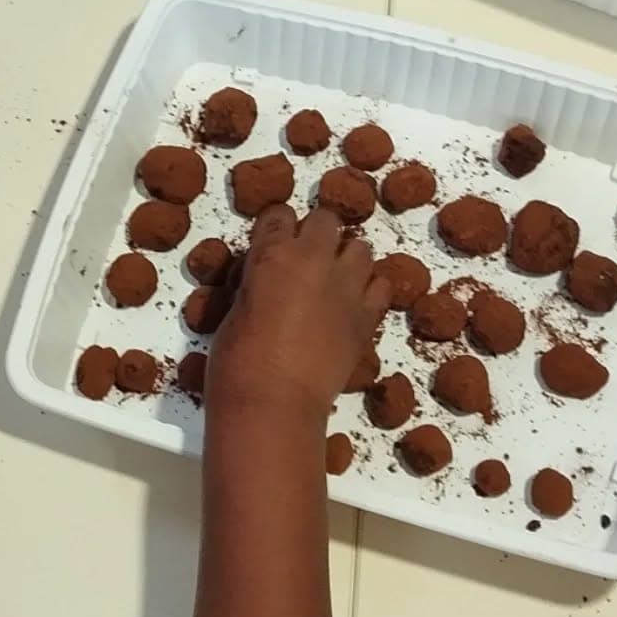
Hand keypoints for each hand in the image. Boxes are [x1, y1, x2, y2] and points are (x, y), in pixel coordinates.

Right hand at [209, 206, 390, 421]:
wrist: (275, 401)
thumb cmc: (237, 361)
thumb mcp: (235, 309)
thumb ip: (256, 283)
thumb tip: (264, 279)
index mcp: (272, 254)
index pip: (279, 214)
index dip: (276, 228)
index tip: (273, 243)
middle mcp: (314, 259)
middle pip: (325, 219)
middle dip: (315, 234)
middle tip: (305, 260)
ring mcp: (346, 286)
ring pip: (360, 247)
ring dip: (346, 258)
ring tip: (333, 281)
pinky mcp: (367, 315)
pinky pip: (381, 285)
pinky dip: (369, 289)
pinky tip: (353, 304)